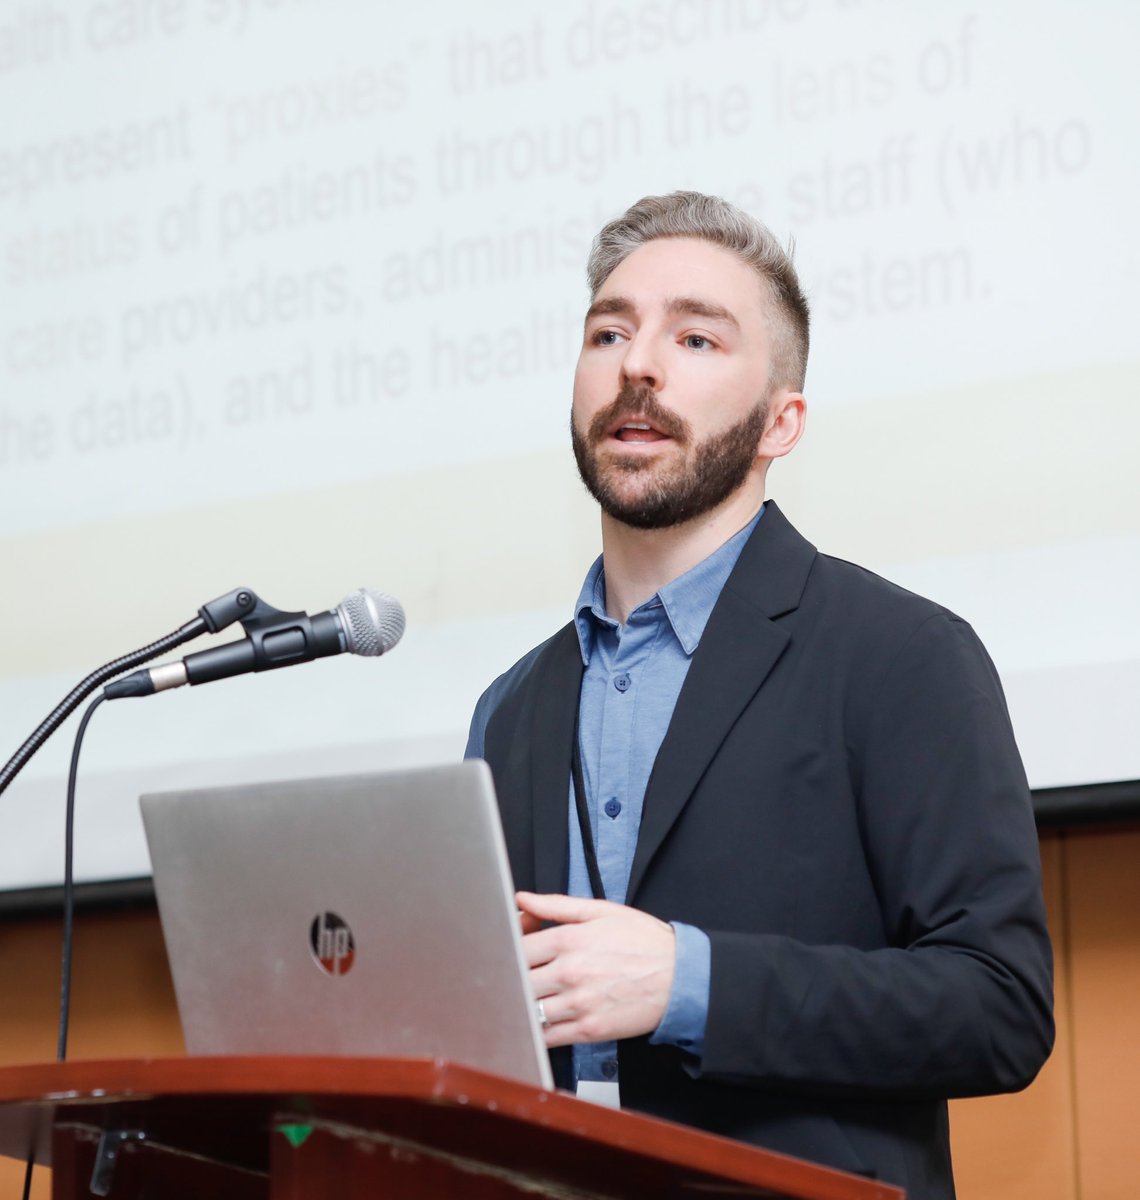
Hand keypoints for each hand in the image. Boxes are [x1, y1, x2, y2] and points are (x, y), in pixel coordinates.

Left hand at [517, 891, 675, 1047]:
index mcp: (570, 940)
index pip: (518, 946)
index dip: (508, 947)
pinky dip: (535, 1031)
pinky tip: (536, 1021)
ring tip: (524, 997)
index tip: (513, 951)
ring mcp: (578, 1004)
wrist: (680, 977)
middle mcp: (569, 972)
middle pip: (517, 979)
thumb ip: (557, 905)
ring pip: (528, 1008)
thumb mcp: (602, 911)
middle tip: (513, 976)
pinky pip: (547, 1036)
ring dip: (520, 1004)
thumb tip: (523, 898)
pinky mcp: (588, 1030)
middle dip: (511, 977)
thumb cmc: (645, 942)